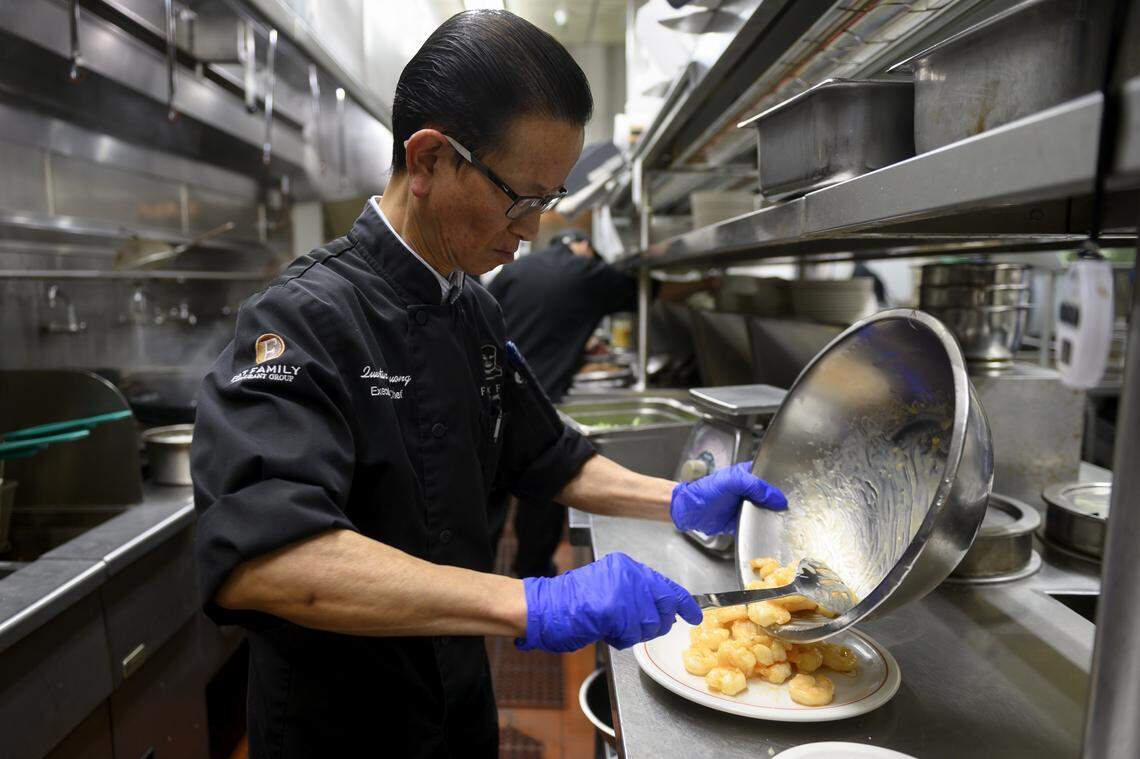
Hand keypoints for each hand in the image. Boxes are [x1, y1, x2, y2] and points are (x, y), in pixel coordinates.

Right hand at [517, 552, 701, 652]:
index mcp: (626, 566)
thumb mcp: (608, 584)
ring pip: (649, 623)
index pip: (665, 585)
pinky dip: (621, 638)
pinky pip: (631, 633)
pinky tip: (606, 629)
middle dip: (655, 622)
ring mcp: (622, 593)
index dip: (683, 602)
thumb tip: (665, 606)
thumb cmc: (574, 600)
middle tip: (635, 625)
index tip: (695, 614)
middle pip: (661, 607)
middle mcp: (628, 575)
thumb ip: (634, 591)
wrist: (546, 607)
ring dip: (635, 632)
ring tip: (613, 625)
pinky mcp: (615, 611)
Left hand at [670, 461, 786, 535]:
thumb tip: (778, 498)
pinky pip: (759, 524)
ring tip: (790, 520)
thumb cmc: (706, 491)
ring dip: (775, 515)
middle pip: (773, 495)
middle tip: (796, 508)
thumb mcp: (733, 482)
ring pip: (768, 510)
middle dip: (782, 501)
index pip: (772, 476)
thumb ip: (756, 486)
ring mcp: (748, 505)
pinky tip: (775, 529)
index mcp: (749, 474)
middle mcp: (751, 490)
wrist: (691, 511)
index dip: (784, 482)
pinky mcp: (744, 520)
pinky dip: (766, 527)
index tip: (797, 491)